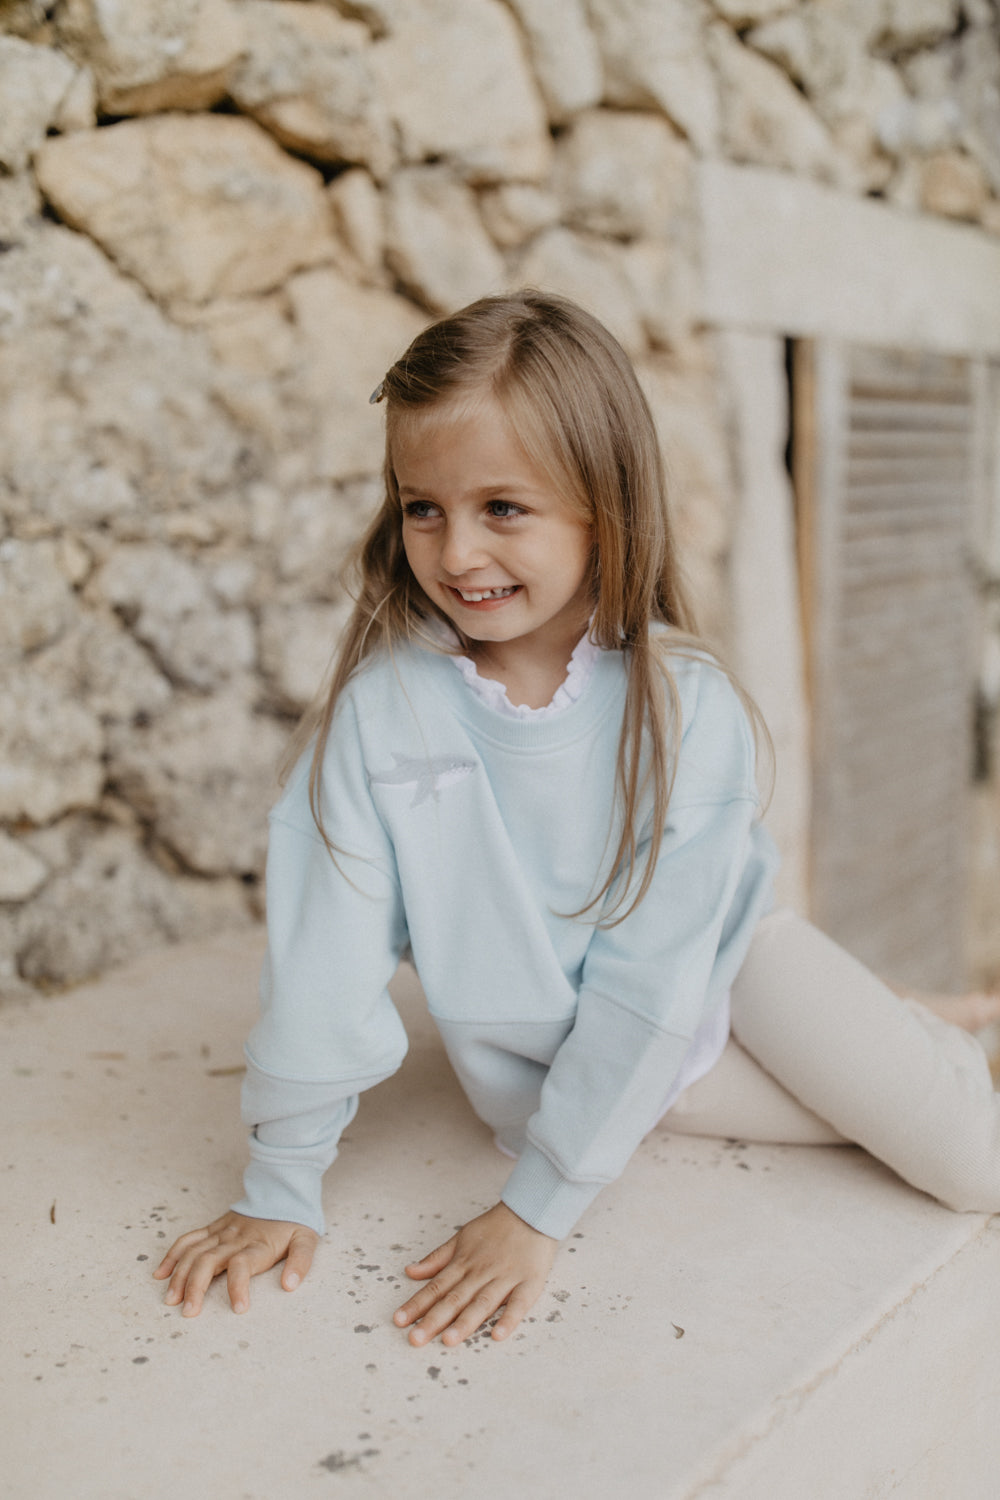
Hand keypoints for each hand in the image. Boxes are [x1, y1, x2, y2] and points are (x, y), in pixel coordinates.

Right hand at [153, 1210, 317, 1316]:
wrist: (282, 1188)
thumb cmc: (294, 1219)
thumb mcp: (306, 1239)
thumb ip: (300, 1262)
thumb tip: (289, 1286)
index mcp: (258, 1245)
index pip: (243, 1266)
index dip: (238, 1287)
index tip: (239, 1309)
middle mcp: (235, 1238)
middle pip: (208, 1261)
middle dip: (195, 1287)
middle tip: (189, 1313)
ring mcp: (221, 1231)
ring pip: (194, 1252)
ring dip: (180, 1276)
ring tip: (171, 1300)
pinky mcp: (214, 1227)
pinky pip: (189, 1239)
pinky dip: (174, 1255)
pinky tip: (161, 1273)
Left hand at [393, 1202, 556, 1346]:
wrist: (531, 1211)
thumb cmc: (495, 1227)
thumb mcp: (461, 1237)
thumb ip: (437, 1258)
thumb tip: (410, 1271)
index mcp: (463, 1263)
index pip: (436, 1287)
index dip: (417, 1304)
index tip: (399, 1321)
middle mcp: (481, 1272)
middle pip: (454, 1299)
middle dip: (433, 1320)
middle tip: (415, 1339)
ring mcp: (505, 1278)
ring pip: (482, 1303)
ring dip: (465, 1322)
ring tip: (448, 1340)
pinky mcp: (529, 1282)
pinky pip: (519, 1303)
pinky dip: (509, 1319)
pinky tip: (497, 1335)